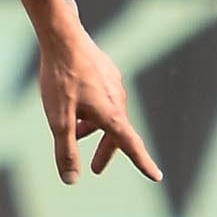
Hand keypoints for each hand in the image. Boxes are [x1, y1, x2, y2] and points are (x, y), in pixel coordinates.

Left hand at [37, 28, 162, 183]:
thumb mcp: (59, 120)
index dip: (143, 163)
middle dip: (106, 151)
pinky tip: (75, 105)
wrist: (62, 36)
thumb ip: (66, 151)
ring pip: (108, 114)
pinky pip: (103, 98)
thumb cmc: (60, 78)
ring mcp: (113, 84)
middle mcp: (118, 99)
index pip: (131, 146)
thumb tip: (71, 180)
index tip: (157, 176)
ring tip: (74, 133)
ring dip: (94, 128)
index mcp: (112, 114)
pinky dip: (92, 110)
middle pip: (117, 132)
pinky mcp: (106, 71)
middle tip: (96, 168)